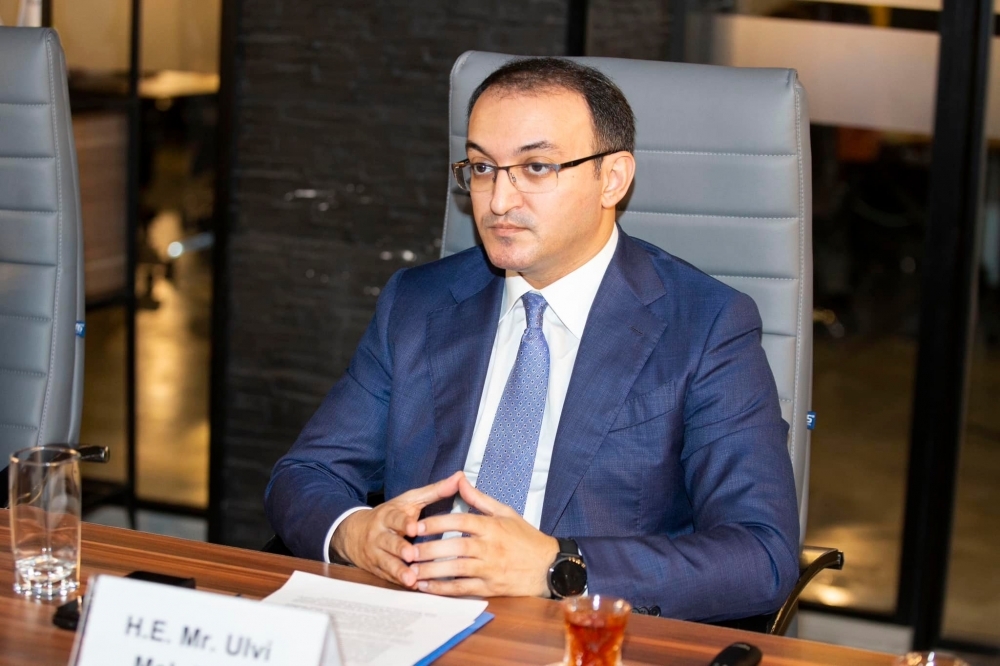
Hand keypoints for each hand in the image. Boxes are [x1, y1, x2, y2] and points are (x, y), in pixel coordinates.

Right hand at [331, 471, 463, 587]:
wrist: (353, 533)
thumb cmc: (390, 515)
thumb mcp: (409, 501)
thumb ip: (434, 491)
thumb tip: (459, 477)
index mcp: (387, 516)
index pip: (394, 519)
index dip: (403, 523)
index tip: (413, 527)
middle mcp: (379, 535)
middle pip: (389, 543)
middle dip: (399, 549)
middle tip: (411, 555)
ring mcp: (376, 554)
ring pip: (386, 563)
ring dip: (398, 571)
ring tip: (411, 579)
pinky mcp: (377, 570)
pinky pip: (387, 577)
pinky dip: (397, 582)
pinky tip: (411, 587)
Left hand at [407, 473, 558, 597]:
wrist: (550, 567)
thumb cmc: (526, 538)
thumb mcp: (506, 512)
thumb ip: (479, 498)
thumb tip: (460, 480)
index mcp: (492, 526)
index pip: (460, 521)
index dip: (437, 523)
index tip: (416, 526)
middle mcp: (490, 547)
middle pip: (454, 547)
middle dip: (428, 549)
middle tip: (407, 550)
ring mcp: (490, 569)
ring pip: (456, 570)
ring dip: (431, 571)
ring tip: (411, 571)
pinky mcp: (491, 587)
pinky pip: (463, 589)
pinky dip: (444, 589)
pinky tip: (427, 587)